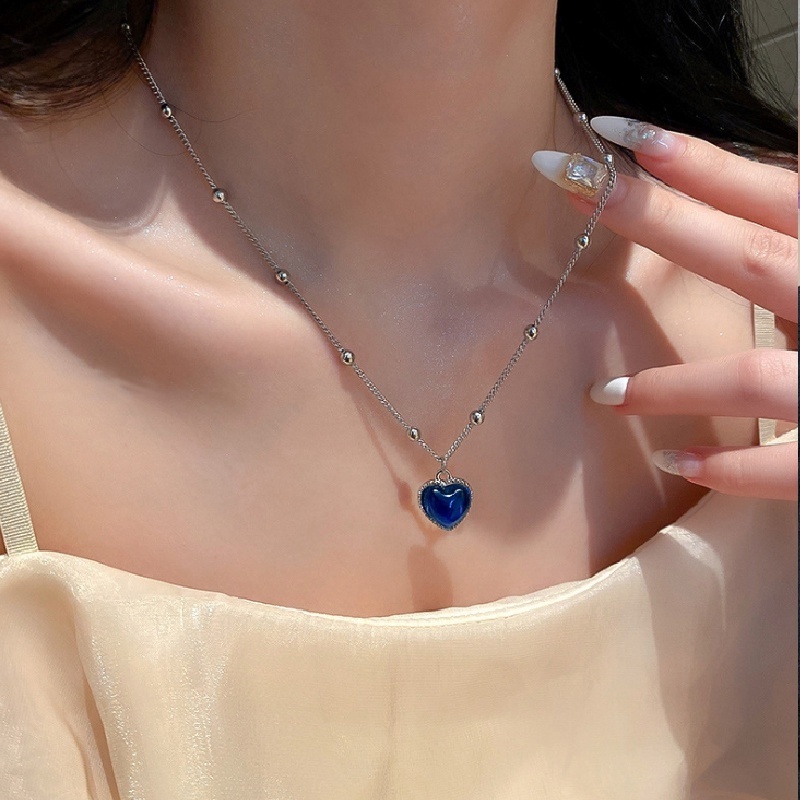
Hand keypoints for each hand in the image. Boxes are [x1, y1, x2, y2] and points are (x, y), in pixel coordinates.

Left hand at [532, 117, 797, 500]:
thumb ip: (797, 234)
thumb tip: (767, 169)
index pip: (772, 196)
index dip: (697, 163)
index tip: (615, 132)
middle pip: (746, 257)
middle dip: (655, 218)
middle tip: (569, 179)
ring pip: (753, 374)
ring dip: (669, 385)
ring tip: (604, 394)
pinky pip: (787, 470)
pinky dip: (729, 468)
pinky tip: (674, 462)